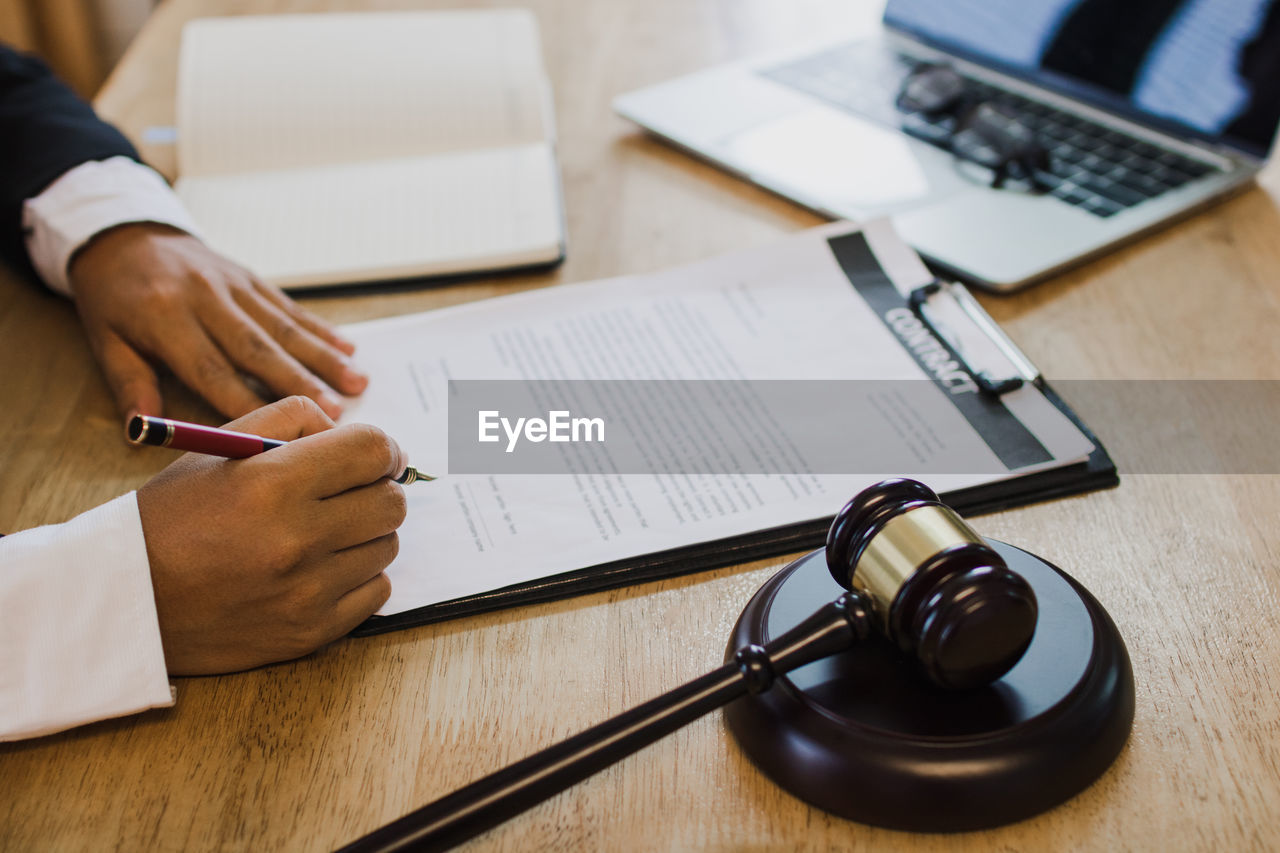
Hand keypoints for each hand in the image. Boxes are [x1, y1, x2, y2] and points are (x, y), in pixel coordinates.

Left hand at [67, 223, 367, 419]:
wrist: (124, 234)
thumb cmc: (113, 297)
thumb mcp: (104, 340)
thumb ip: (129, 383)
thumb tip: (143, 431)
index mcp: (164, 318)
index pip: (212, 369)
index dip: (247, 402)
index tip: (279, 435)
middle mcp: (205, 298)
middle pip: (258, 348)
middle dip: (300, 383)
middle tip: (336, 412)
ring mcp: (233, 284)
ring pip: (283, 326)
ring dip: (324, 357)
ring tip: (358, 382)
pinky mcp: (250, 277)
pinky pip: (289, 306)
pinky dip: (320, 328)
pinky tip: (349, 347)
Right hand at [136, 396, 406, 674]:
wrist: (130, 601)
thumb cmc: (176, 515)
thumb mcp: (221, 446)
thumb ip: (296, 419)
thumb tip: (365, 439)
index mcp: (272, 483)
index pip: (373, 451)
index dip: (384, 448)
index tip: (378, 456)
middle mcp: (296, 538)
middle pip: (392, 501)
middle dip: (378, 489)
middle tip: (350, 493)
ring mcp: (307, 591)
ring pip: (387, 546)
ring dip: (367, 533)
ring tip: (325, 533)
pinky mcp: (312, 632)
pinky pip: (377, 590)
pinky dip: (360, 575)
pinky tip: (323, 568)